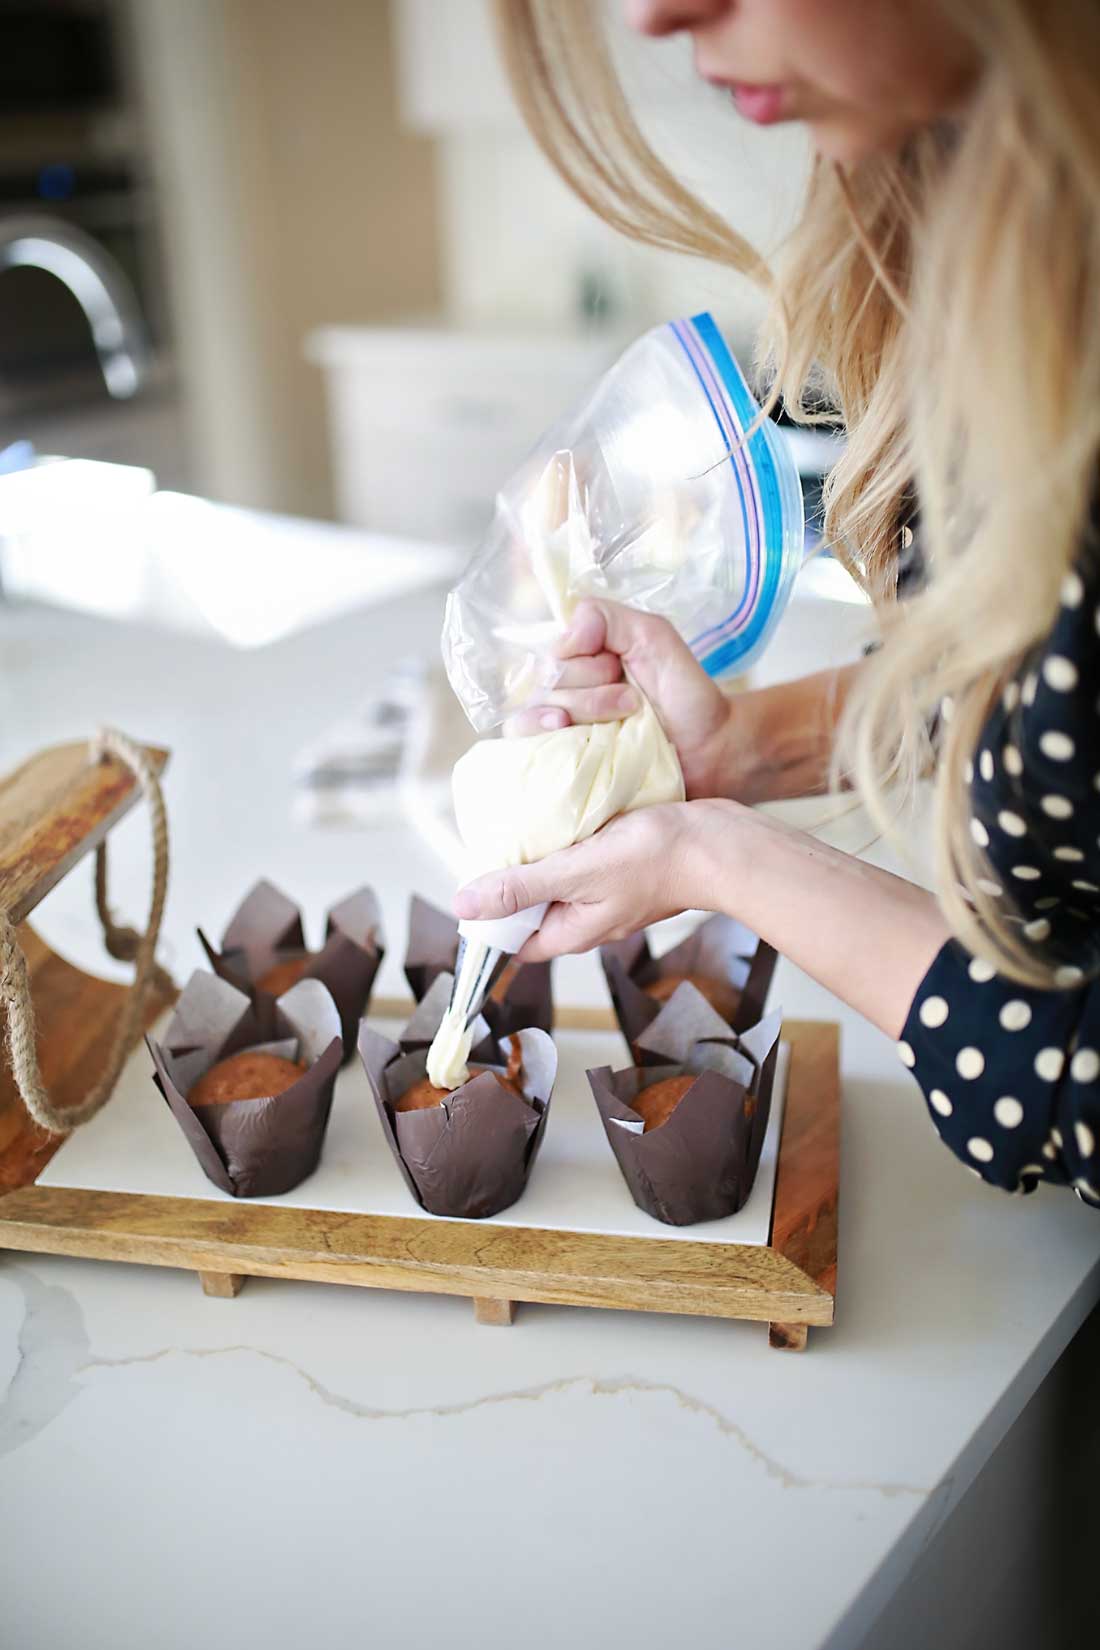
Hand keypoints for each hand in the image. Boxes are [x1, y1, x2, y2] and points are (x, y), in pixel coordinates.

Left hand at [454, 802, 722, 960]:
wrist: (718, 843)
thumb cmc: (655, 861)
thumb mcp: (577, 872)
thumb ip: (522, 887)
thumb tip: (464, 906)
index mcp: (573, 931)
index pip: (515, 940)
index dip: (489, 920)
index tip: (471, 883)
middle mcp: (588, 918)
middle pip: (534, 908)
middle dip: (512, 882)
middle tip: (493, 843)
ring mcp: (609, 894)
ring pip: (559, 881)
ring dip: (539, 857)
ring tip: (520, 825)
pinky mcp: (624, 867)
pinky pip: (582, 859)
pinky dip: (567, 841)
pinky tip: (559, 815)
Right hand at [506, 599, 734, 800]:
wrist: (708, 747)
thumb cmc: (682, 691)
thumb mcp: (652, 636)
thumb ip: (606, 618)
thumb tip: (564, 640)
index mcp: (577, 664)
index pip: (549, 656)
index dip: (582, 662)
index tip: (619, 668)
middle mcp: (560, 696)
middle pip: (543, 687)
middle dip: (590, 692)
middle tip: (633, 702)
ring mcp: (557, 734)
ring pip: (534, 716)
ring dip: (583, 713)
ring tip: (624, 719)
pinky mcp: (561, 768)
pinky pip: (527, 752)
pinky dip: (542, 739)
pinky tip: (564, 732)